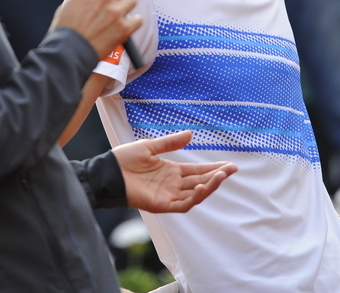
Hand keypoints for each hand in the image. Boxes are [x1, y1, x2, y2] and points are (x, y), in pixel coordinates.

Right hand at [52, 0, 141, 59]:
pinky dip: (133, 23)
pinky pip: (138, 19)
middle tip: (113, 0)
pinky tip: (124, 26)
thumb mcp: (69, 4)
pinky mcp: (124, 29)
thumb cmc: (66, 31)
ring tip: (118, 14)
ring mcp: (115, 13)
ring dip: (126, 5)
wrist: (70, 53)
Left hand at [114, 130, 236, 212]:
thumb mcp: (149, 147)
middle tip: (231, 169)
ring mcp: (168, 196)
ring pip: (195, 194)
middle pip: (200, 181)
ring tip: (221, 176)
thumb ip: (170, 142)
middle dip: (217, 176)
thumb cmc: (124, 160)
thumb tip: (191, 134)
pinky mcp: (162, 205)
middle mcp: (173, 184)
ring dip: (209, 186)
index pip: (197, 170)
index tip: (229, 164)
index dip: (213, 168)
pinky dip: (193, 198)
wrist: (108, 173)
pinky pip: (182, 204)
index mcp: (171, 171)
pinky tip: (199, 187)